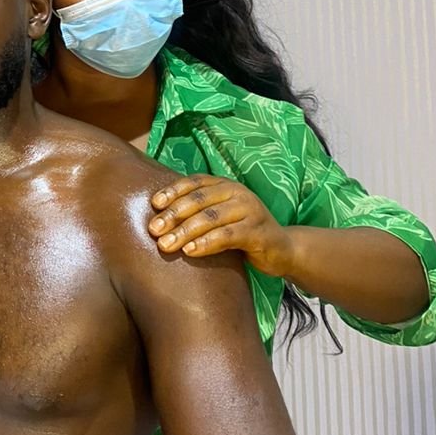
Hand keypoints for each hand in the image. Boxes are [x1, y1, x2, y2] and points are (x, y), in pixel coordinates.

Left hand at [148, 174, 293, 277]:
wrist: (282, 249)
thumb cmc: (242, 233)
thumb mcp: (220, 218)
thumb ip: (198, 213)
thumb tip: (160, 220)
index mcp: (225, 185)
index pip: (194, 182)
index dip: (172, 191)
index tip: (153, 204)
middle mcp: (238, 192)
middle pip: (199, 200)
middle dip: (173, 215)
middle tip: (154, 230)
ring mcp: (250, 210)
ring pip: (211, 218)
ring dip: (185, 231)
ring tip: (165, 245)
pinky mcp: (258, 232)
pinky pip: (227, 236)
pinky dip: (206, 243)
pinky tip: (190, 252)